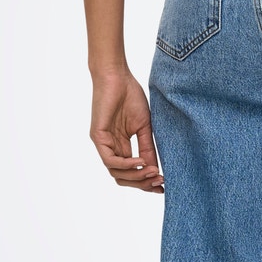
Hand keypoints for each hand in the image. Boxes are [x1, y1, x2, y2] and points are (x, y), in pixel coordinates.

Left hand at [90, 70, 163, 192]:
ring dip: (136, 176)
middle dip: (142, 183)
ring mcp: (103, 143)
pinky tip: (140, 162)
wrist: (117, 76)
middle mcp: (111, 148)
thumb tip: (155, 169)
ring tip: (152, 172)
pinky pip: (110, 160)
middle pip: (123, 177)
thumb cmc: (130, 96)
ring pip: (116, 173)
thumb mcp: (145, 126)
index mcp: (121, 146)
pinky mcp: (98, 137)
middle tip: (160, 182)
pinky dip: (126, 164)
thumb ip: (148, 148)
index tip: (164, 185)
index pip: (132, 172)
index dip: (146, 181)